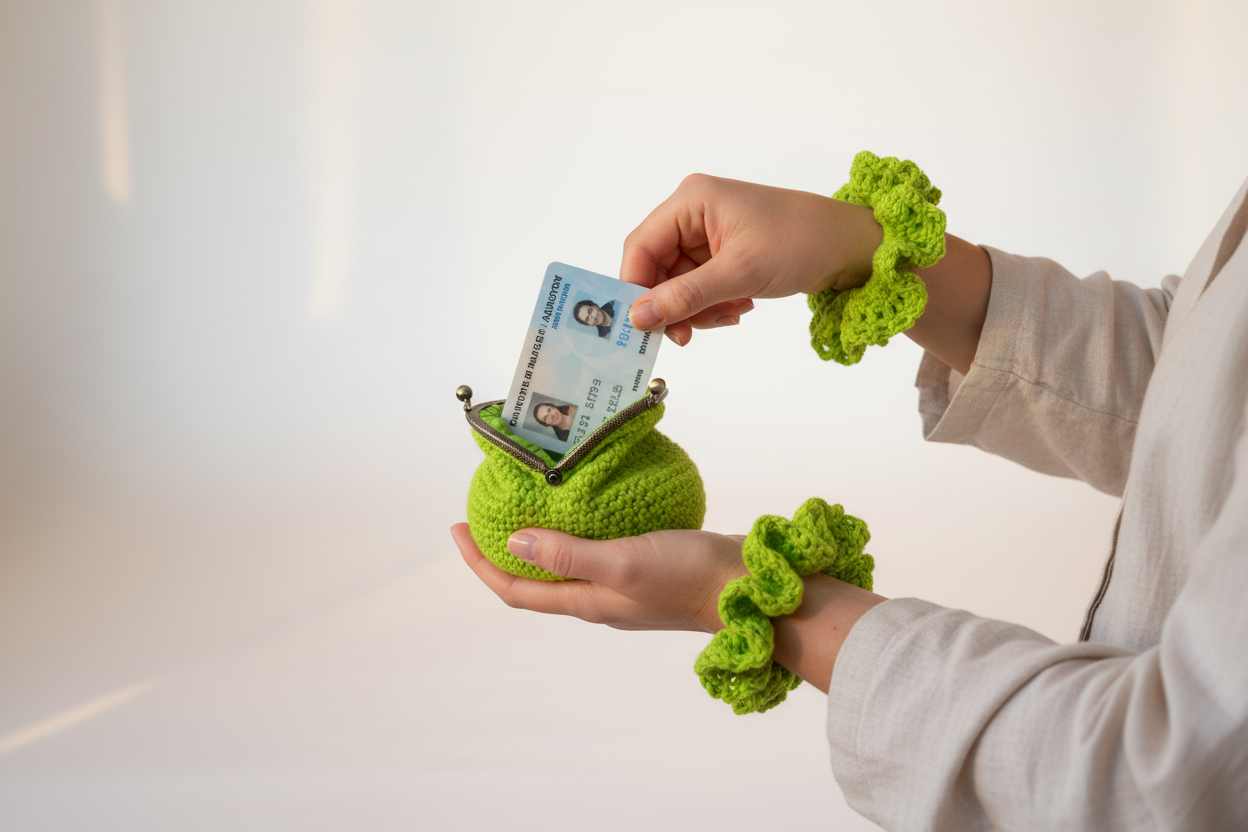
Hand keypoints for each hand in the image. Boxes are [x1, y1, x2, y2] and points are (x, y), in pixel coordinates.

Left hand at [451, 523, 748, 633]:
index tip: (456, 528)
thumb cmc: (689, 577)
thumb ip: (569, 554)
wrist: (752, 588)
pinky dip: (580, 529)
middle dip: (502, 550)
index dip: (480, 563)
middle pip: (535, 579)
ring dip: (541, 539)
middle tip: (483, 513)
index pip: (515, 588)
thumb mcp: (623, 561)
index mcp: (587, 603)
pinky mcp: (649, 567)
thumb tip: (512, 542)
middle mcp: (599, 598)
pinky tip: (589, 503)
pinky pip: (599, 549)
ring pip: (567, 564)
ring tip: (528, 503)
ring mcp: (625, 585)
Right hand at [620, 174, 882, 345]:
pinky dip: (713, 304)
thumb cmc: (801, 243)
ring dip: (697, 308)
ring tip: (729, 314)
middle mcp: (694, 212)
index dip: (635, 287)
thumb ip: (684, 296)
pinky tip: (739, 307)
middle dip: (672, 303)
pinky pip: (700, 285)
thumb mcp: (739, 274)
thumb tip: (638, 317)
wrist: (851, 246)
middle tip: (686, 336)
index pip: (641, 246)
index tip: (640, 326)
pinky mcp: (725, 252)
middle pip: (657, 267)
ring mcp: (709, 232)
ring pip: (678, 282)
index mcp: (691, 201)